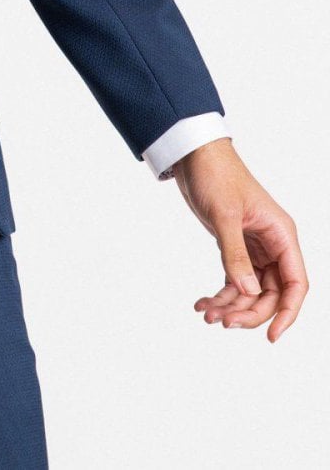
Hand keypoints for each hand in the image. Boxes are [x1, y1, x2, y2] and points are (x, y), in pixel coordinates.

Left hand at [172, 136, 307, 342]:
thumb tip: (248, 293)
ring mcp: (253, 247)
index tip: (271, 336)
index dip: (287, 313)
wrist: (194, 155)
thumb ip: (236, 255)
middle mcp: (272, 244)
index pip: (295, 284)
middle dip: (249, 312)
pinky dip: (221, 294)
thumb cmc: (216, 175)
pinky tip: (202, 303)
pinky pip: (234, 280)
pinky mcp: (235, 247)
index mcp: (281, 234)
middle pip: (272, 293)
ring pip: (251, 290)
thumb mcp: (224, 215)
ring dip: (232, 306)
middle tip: (222, 322)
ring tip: (206, 314)